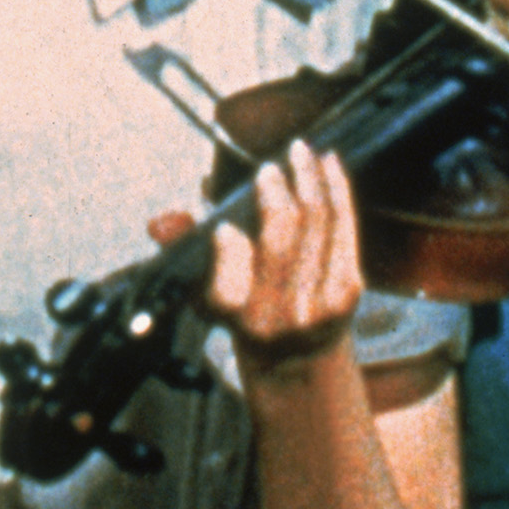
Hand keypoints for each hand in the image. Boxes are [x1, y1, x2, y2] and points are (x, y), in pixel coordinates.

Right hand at [198, 141, 362, 380]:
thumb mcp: (205, 287)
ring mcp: (318, 304)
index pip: (227, 281)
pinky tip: (329, 164)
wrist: (296, 356)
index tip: (225, 223)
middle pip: (281, 237)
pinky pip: (344, 227)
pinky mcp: (348, 291)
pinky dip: (337, 189)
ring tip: (302, 152)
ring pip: (318, 223)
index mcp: (236, 317)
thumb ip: (183, 248)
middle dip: (276, 193)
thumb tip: (160, 223)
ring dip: (311, 179)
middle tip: (271, 166)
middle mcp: (279, 315)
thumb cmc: (243, 308)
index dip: (227, 250)